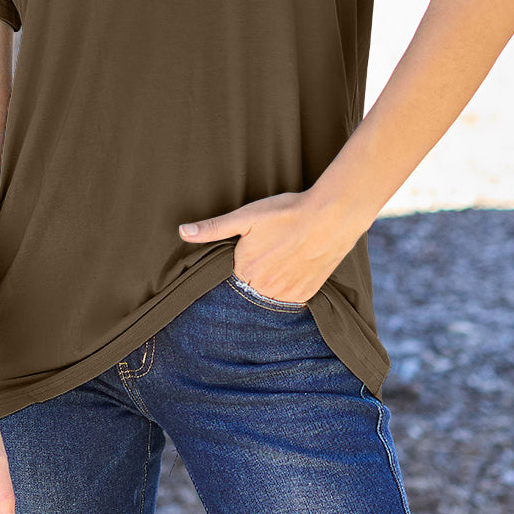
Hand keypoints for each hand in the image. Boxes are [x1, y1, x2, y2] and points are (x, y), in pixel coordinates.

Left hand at [178, 190, 353, 304]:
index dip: (240, 263)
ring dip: (271, 284)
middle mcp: (265, 289)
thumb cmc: (287, 213)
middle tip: (269, 253)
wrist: (331, 217)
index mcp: (246, 272)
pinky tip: (294, 268)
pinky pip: (291, 299)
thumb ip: (214, 228)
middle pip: (251, 289)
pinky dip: (289, 288)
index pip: (232, 278)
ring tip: (281, 260)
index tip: (251, 252)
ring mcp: (288, 295)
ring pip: (270, 296)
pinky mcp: (307, 294)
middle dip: (255, 275)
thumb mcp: (246, 216)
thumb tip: (183, 231)